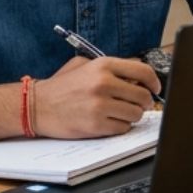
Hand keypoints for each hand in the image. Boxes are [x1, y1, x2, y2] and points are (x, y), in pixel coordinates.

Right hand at [34, 56, 160, 138]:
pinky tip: (110, 121)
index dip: (154, 81)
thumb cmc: (61, 86)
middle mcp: (103, 83)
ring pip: (136, 114)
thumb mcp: (84, 65)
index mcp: (103, 65)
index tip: (155, 88)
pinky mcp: (95, 125)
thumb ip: (111, 67)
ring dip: (132, 115)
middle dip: (144, 102)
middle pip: (143, 96)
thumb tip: (137, 74)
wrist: (36, 106)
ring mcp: (99, 105)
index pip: (143, 71)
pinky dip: (120, 127)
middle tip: (139, 105)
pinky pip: (123, 128)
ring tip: (120, 113)